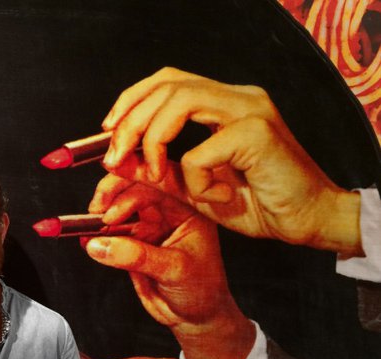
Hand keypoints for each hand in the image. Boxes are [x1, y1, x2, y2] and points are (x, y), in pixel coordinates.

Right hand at [84, 172, 254, 358]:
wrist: (195, 318)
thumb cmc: (201, 291)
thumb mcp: (174, 270)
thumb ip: (137, 256)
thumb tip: (100, 245)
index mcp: (189, 206)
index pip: (160, 179)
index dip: (134, 173)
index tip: (112, 180)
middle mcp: (168, 210)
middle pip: (134, 186)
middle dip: (112, 193)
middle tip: (97, 209)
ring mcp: (149, 225)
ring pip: (119, 207)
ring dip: (101, 215)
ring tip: (90, 228)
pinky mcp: (132, 242)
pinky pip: (110, 232)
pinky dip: (96, 235)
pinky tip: (86, 239)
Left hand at [101, 67, 360, 256]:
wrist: (307, 222)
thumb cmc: (257, 204)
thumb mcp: (194, 188)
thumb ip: (158, 171)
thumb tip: (118, 161)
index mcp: (225, 103)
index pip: (168, 80)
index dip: (131, 99)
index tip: (107, 130)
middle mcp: (239, 98)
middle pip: (168, 83)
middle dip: (130, 121)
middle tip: (113, 157)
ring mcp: (251, 110)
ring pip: (181, 101)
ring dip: (153, 139)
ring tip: (155, 174)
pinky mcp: (259, 134)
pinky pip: (202, 152)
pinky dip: (197, 181)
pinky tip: (217, 198)